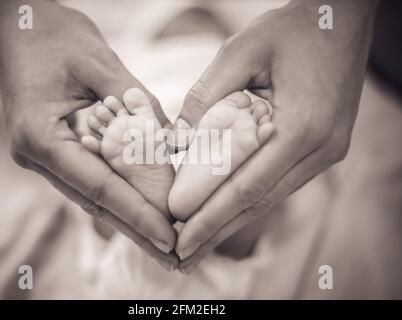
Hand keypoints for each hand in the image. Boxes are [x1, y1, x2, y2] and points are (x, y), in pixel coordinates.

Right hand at [0, 0, 177, 268]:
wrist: (21, 26)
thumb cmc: (55, 37)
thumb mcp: (100, 63)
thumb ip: (136, 105)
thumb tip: (171, 144)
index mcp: (40, 136)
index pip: (97, 186)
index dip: (136, 214)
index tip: (168, 238)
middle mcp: (38, 155)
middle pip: (96, 202)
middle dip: (137, 229)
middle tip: (174, 256)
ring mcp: (46, 156)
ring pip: (94, 196)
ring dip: (131, 217)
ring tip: (164, 241)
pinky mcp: (57, 150)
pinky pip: (92, 178)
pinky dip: (121, 194)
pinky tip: (145, 208)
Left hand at [174, 0, 377, 272]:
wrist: (344, 20)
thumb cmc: (294, 30)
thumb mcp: (242, 50)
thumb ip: (208, 96)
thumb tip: (181, 143)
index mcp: (304, 126)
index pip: (247, 185)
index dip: (211, 215)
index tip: (180, 237)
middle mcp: (320, 149)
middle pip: (259, 202)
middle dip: (217, 230)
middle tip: (183, 256)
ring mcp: (325, 153)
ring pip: (269, 196)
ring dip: (232, 219)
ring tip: (199, 240)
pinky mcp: (320, 149)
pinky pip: (278, 181)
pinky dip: (248, 199)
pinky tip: (227, 209)